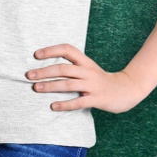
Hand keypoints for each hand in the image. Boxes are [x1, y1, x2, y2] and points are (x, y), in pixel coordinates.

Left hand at [28, 42, 147, 112]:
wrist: (127, 90)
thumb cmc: (101, 79)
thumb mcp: (88, 68)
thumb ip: (72, 66)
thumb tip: (45, 67)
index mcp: (85, 62)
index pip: (67, 49)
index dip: (51, 50)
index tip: (36, 55)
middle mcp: (88, 71)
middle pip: (63, 68)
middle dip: (44, 71)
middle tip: (29, 75)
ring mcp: (93, 86)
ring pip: (68, 84)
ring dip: (50, 86)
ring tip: (36, 88)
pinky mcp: (97, 99)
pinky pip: (79, 102)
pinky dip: (65, 104)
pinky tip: (53, 106)